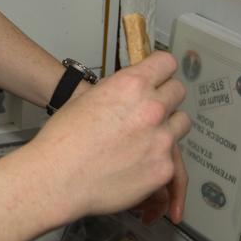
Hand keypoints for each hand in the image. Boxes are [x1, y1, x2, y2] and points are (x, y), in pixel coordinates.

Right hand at [32, 50, 190, 224]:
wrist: (58, 178)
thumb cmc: (63, 139)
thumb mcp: (88, 98)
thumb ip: (119, 92)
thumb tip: (131, 94)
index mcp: (131, 85)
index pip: (166, 63)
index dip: (160, 70)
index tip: (157, 77)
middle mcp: (152, 108)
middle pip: (178, 91)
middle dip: (165, 98)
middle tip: (150, 110)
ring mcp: (162, 139)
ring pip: (181, 123)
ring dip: (168, 126)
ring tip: (146, 138)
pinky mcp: (164, 168)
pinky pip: (172, 158)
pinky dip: (158, 160)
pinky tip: (137, 165)